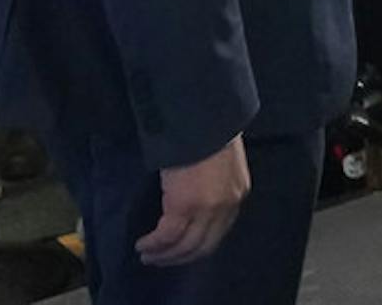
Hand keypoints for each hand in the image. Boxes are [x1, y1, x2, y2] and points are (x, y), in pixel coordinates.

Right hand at [138, 135, 249, 268]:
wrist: (205, 120)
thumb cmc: (211, 133)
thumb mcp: (223, 162)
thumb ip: (216, 183)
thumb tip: (199, 195)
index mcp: (237, 194)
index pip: (220, 231)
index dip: (199, 245)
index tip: (182, 250)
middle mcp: (225, 207)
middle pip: (203, 246)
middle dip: (181, 257)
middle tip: (161, 260)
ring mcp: (205, 210)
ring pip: (183, 246)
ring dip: (164, 255)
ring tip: (148, 256)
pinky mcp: (184, 207)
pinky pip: (166, 236)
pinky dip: (154, 244)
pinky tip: (143, 245)